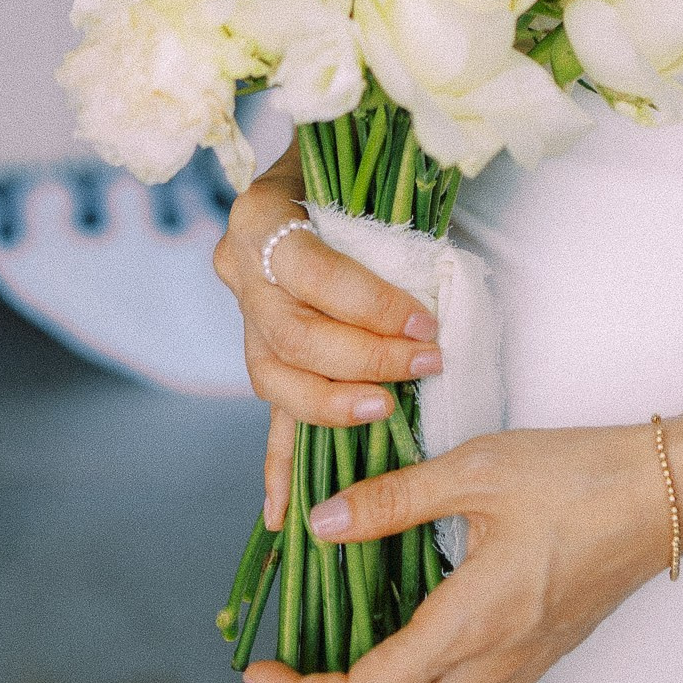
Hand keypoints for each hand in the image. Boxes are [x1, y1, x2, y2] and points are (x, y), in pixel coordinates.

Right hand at [213, 158, 443, 525]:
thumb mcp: (367, 170)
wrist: (317, 168)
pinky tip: (283, 516)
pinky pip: (267, 419)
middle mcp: (240, 269)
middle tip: (427, 362)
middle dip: (365, 357)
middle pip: (293, 335)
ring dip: (336, 405)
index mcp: (259, 216)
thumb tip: (441, 258)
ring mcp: (245, 319)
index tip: (423, 320)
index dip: (367, 304)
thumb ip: (390, 205)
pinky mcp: (263, 358)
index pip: (309, 272)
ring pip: (277, 382)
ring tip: (389, 411)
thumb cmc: (356, 167)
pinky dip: (277, 468)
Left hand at [242, 422, 667, 682]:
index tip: (262, 669)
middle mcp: (493, 661)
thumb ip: (394, 500)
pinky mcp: (539, 654)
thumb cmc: (580, 475)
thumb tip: (322, 526)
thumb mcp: (478, 469)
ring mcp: (520, 665)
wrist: (669, 494)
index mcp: (470, 621)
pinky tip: (403, 659)